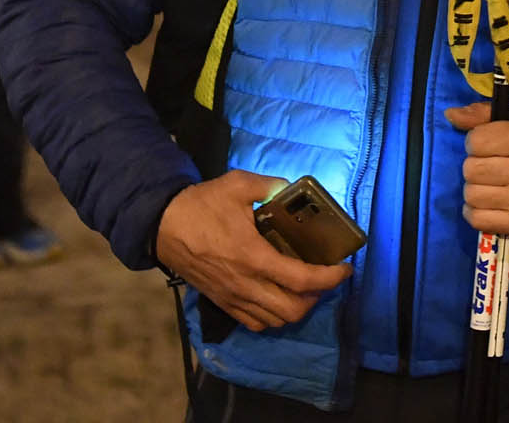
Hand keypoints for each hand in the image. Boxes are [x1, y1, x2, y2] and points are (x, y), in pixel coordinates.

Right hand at [155, 172, 353, 331]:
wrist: (162, 225)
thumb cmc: (201, 205)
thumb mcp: (237, 184)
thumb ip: (269, 185)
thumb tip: (289, 189)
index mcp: (254, 256)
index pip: (302, 279)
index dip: (330, 278)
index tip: (346, 269)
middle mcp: (246, 284)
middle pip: (293, 309)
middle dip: (317, 297)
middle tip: (325, 278)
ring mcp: (233, 297)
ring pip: (275, 321)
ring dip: (296, 309)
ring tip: (305, 289)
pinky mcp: (222, 302)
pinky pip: (254, 323)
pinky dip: (273, 318)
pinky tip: (278, 299)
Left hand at [446, 102, 508, 235]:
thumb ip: (483, 114)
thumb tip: (450, 115)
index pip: (475, 141)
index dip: (478, 142)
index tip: (491, 147)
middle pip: (470, 169)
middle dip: (476, 166)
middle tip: (492, 168)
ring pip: (470, 194)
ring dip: (476, 189)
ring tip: (492, 186)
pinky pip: (476, 219)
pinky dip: (476, 212)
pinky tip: (489, 204)